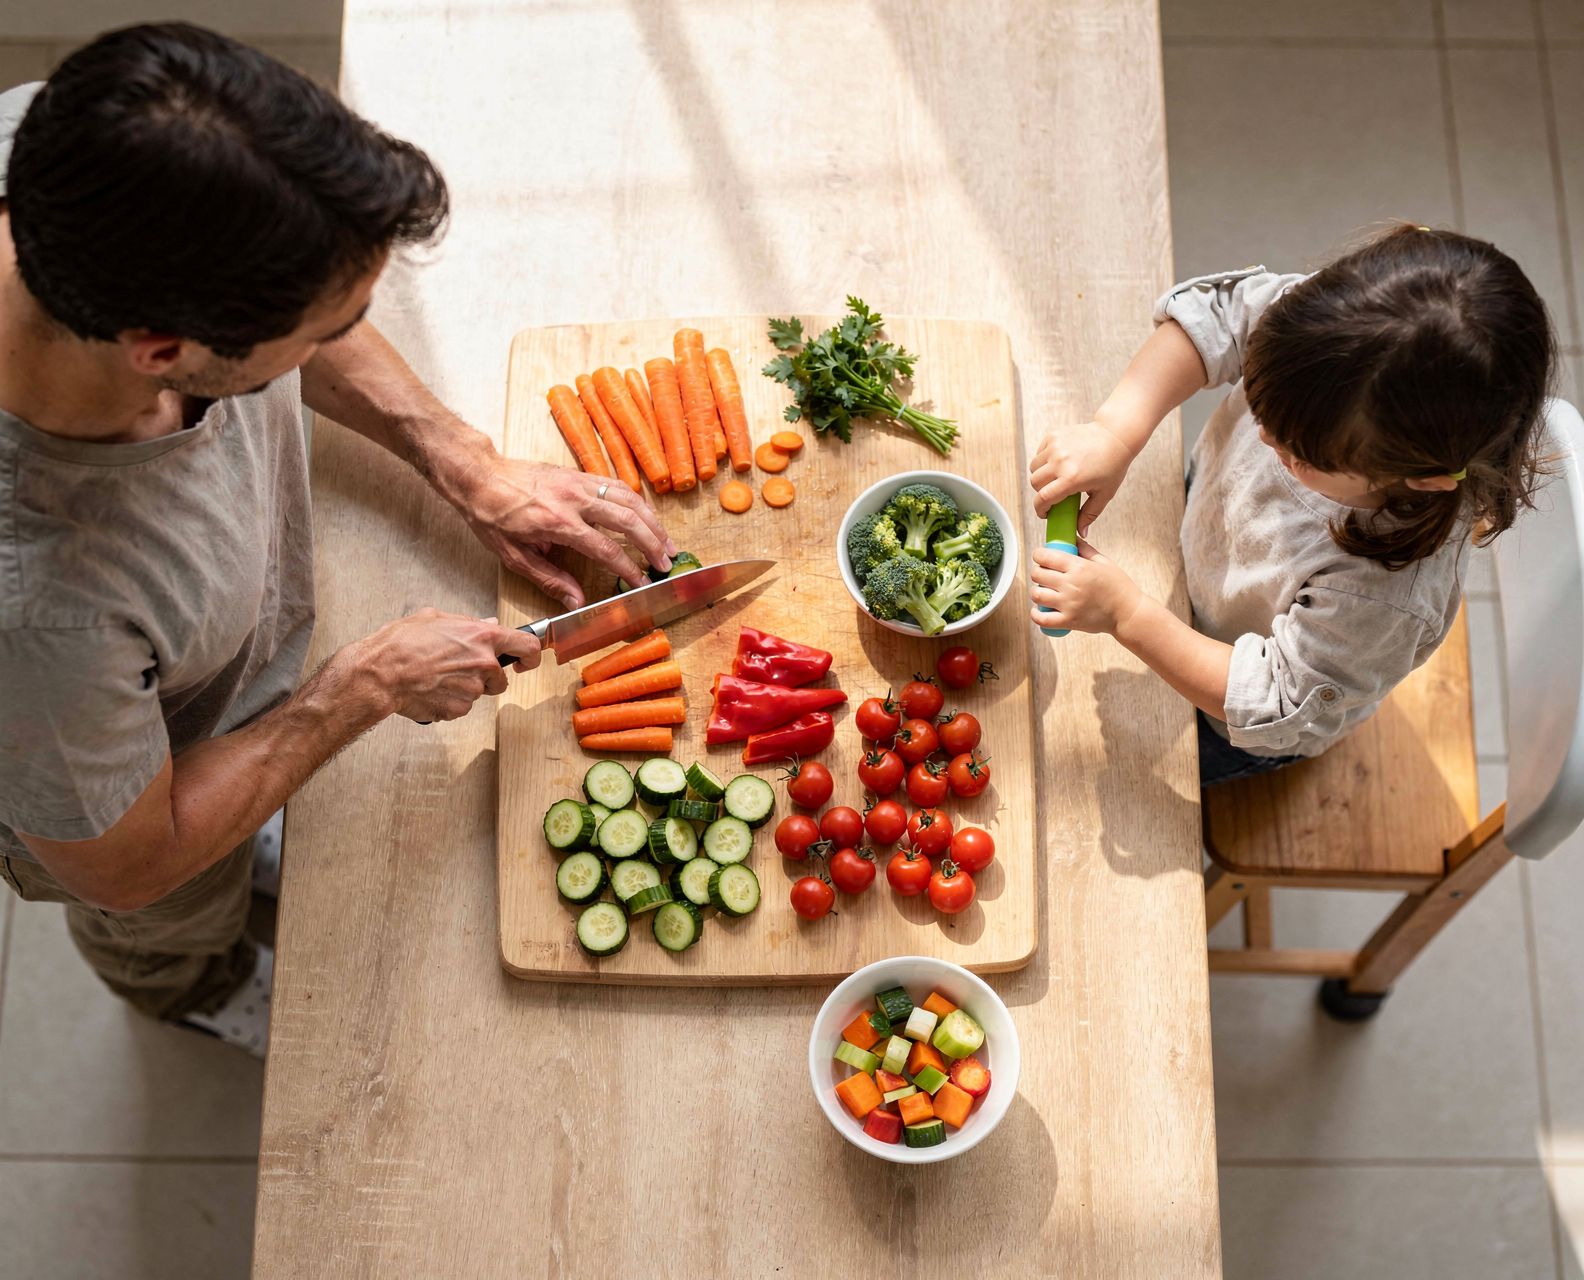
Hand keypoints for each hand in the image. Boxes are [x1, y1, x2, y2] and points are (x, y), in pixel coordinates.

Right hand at [347, 609, 541, 722]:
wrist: (381, 674)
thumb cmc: (402, 644)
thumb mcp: (435, 618)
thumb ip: (468, 623)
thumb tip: (488, 624)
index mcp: (482, 637)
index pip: (527, 646)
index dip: (531, 656)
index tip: (526, 662)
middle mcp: (484, 664)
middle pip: (500, 678)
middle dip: (486, 677)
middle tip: (459, 670)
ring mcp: (473, 690)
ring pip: (478, 692)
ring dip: (464, 688)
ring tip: (436, 676)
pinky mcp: (458, 709)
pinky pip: (461, 706)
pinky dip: (449, 701)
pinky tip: (430, 689)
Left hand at [451, 454, 676, 607]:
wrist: (478, 475)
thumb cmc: (491, 515)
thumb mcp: (514, 555)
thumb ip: (550, 579)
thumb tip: (577, 602)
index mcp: (559, 523)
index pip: (606, 549)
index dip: (628, 568)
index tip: (641, 582)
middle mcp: (574, 500)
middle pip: (627, 520)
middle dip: (652, 542)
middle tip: (666, 562)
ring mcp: (578, 483)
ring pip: (628, 498)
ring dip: (652, 520)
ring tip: (666, 540)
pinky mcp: (577, 473)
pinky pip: (616, 484)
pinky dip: (636, 501)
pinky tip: (644, 515)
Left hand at [1027, 539, 1143, 635]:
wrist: (1128, 613)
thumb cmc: (1118, 587)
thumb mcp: (1104, 562)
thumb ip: (1086, 549)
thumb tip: (1072, 538)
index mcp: (1079, 567)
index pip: (1046, 556)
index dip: (1039, 555)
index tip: (1041, 557)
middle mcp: (1071, 584)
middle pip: (1037, 574)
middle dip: (1037, 572)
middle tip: (1043, 575)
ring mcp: (1068, 604)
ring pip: (1036, 595)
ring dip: (1036, 592)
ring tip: (1043, 592)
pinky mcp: (1069, 621)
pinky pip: (1042, 619)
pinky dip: (1035, 615)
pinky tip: (1038, 610)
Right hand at [1028, 420, 1137, 529]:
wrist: (1116, 436)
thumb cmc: (1113, 465)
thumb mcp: (1104, 494)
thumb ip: (1090, 514)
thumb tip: (1081, 532)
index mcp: (1072, 478)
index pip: (1043, 499)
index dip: (1040, 510)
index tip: (1044, 513)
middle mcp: (1060, 462)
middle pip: (1035, 483)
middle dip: (1041, 492)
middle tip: (1053, 494)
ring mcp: (1055, 447)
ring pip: (1034, 468)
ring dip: (1041, 476)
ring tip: (1056, 477)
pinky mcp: (1053, 436)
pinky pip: (1039, 453)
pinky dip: (1044, 460)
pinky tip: (1058, 462)